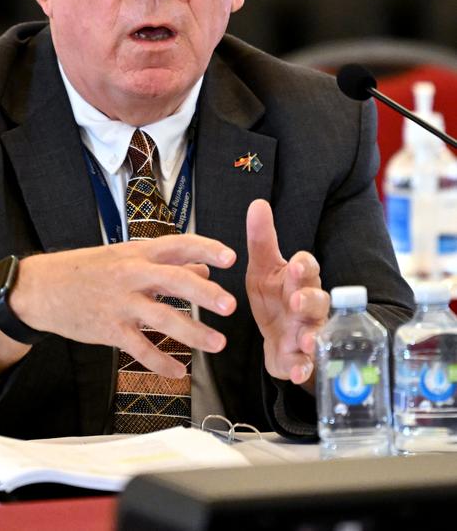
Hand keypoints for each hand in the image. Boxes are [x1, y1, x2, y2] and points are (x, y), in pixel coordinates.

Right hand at [10, 235, 236, 378]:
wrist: (43, 288)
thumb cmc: (86, 269)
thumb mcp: (125, 255)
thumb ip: (165, 262)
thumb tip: (203, 265)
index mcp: (137, 252)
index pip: (178, 244)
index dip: (206, 248)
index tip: (231, 257)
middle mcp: (131, 274)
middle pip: (174, 280)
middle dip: (205, 294)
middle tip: (230, 305)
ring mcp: (120, 303)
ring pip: (162, 318)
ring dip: (193, 333)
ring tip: (217, 344)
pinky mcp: (109, 329)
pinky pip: (141, 348)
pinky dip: (162, 362)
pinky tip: (178, 371)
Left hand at [245, 199, 329, 385]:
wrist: (278, 338)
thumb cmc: (275, 296)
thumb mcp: (263, 268)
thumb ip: (261, 239)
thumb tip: (258, 203)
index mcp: (298, 279)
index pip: (307, 267)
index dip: (302, 266)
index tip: (295, 264)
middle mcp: (309, 305)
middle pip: (317, 300)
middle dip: (309, 300)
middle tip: (298, 301)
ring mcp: (308, 333)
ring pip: (317, 332)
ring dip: (313, 337)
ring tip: (307, 341)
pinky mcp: (301, 359)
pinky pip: (306, 365)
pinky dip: (303, 369)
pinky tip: (297, 372)